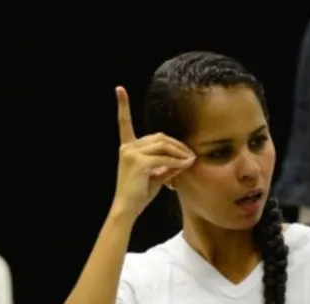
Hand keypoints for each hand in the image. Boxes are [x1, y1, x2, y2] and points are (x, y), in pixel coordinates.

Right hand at [112, 86, 195, 216]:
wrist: (128, 208)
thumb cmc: (140, 193)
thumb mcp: (155, 175)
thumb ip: (167, 164)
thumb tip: (186, 158)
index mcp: (127, 147)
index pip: (123, 122)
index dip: (122, 105)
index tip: (118, 88)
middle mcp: (127, 147)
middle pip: (159, 137)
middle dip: (178, 145)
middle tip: (191, 156)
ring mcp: (131, 153)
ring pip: (163, 145)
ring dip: (180, 153)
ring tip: (191, 161)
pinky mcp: (138, 163)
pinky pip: (164, 158)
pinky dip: (177, 162)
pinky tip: (185, 166)